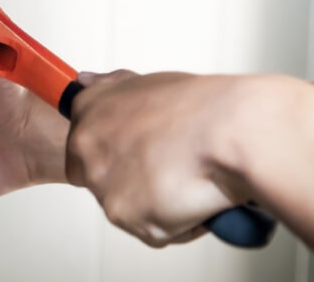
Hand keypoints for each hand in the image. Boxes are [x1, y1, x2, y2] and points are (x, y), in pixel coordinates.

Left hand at [65, 70, 269, 246]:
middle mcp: (87, 147)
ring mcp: (104, 184)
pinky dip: (180, 222)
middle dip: (134, 180)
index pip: (81, 144)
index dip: (117, 154)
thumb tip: (86, 81)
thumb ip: (112, 89)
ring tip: (191, 176)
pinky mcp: (127, 216)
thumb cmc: (203, 107)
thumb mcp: (149, 84)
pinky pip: (155, 231)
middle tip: (170, 168)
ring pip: (131, 207)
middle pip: (102, 179)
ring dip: (159, 200)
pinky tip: (197, 196)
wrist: (232, 131)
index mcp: (88, 110)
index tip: (141, 155)